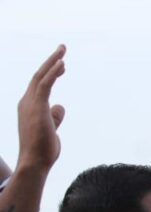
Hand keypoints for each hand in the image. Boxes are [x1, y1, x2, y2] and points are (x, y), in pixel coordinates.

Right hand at [17, 45, 66, 171]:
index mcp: (29, 106)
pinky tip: (62, 63)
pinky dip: (53, 72)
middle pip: (39, 76)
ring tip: (63, 50)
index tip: (62, 64)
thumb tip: (60, 106)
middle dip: (51, 61)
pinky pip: (45, 84)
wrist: (35, 162)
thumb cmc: (43, 149)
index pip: (39, 85)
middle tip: (62, 48)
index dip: (50, 73)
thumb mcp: (51, 128)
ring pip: (41, 76)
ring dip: (53, 61)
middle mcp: (26, 102)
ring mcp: (30, 104)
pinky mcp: (37, 107)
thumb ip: (54, 116)